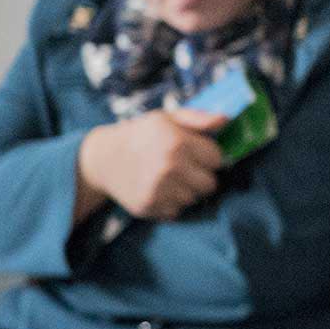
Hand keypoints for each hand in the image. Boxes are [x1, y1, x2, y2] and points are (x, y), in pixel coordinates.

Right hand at [77, 107, 227, 219]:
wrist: (103, 158)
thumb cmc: (141, 134)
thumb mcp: (167, 118)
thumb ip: (199, 118)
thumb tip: (226, 121)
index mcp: (177, 142)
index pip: (218, 158)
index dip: (209, 155)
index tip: (197, 153)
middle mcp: (169, 167)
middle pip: (211, 184)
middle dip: (202, 175)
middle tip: (185, 167)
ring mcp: (159, 189)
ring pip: (194, 199)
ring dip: (187, 190)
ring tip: (169, 176)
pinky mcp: (149, 206)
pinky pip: (177, 210)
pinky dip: (172, 202)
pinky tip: (159, 188)